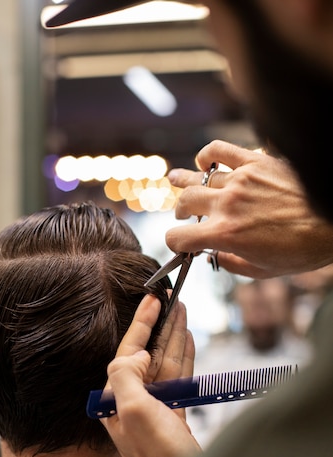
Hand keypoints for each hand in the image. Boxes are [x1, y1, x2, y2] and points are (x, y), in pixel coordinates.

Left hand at [101, 295, 199, 456]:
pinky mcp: (174, 412)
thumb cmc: (156, 455)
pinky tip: (188, 339)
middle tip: (171, 299)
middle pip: (149, 351)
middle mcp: (133, 398)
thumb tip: (138, 353)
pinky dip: (184, 355)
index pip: (128, 350)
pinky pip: (178, 375)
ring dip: (174, 335)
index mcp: (117, 396)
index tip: (152, 299)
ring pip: (166, 360)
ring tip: (182, 311)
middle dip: (160, 324)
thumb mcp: (133, 410)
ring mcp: (155, 405)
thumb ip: (126, 375)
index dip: (141, 323)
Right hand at [166, 140, 332, 277]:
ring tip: (179, 183)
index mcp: (225, 235)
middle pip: (185, 202)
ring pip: (198, 178)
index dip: (175, 243)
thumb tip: (214, 256)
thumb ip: (230, 264)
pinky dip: (206, 155)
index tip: (181, 243)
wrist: (332, 223)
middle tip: (185, 215)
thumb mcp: (262, 270)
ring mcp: (240, 180)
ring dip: (186, 184)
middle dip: (181, 212)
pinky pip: (219, 150)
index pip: (178, 237)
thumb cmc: (302, 249)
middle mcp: (227, 205)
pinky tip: (204, 162)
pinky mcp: (255, 162)